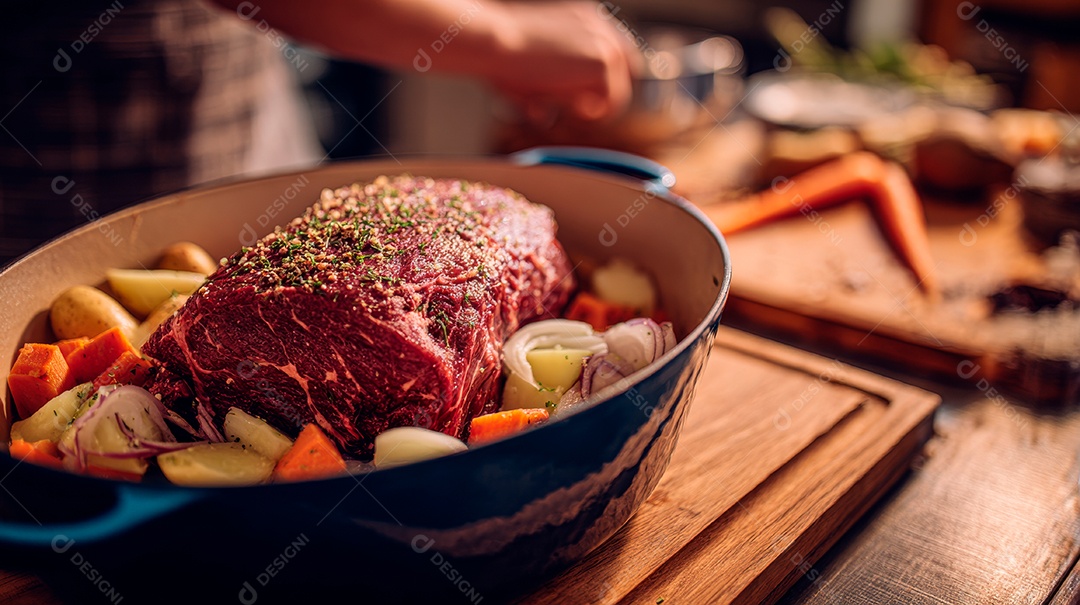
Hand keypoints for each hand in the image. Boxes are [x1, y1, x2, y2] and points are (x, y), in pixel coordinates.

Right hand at [486, 1, 640, 120]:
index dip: (606, 81)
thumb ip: (548, 85)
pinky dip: (590, 114)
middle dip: (604, 98)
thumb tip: (545, 115)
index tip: (587, 102)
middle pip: (626, 74)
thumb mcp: (532, 65)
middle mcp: (602, 27)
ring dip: (594, 108)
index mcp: (587, 19)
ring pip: (618, 93)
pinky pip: (609, 103)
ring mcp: (607, 45)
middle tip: (576, 112)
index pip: (618, 55)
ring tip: (565, 107)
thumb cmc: (501, 54)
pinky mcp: (604, 64)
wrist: (495, 43)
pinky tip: (566, 107)